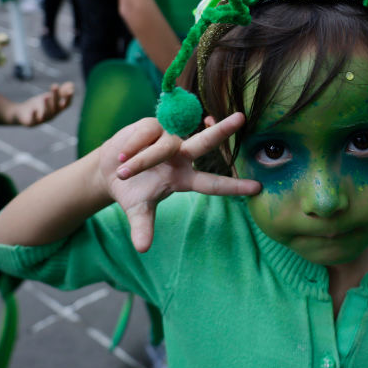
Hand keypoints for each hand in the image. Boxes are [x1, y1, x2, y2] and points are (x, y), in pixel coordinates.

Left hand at [12, 82, 74, 125]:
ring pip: (46, 114)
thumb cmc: (37, 105)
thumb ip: (61, 92)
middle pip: (55, 107)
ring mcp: (41, 120)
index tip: (71, 90)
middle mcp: (51, 116)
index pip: (66, 105)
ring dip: (47, 105)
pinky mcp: (31, 122)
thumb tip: (71, 84)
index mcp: (56, 110)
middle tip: (54, 85)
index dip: (69, 98)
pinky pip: (33, 120)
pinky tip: (34, 109)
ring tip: (45, 96)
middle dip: (55, 96)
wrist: (21, 114)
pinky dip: (34, 115)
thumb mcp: (50, 97)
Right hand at [100, 114, 260, 251]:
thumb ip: (143, 227)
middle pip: (204, 143)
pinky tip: (122, 155)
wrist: (109, 170)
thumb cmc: (132, 191)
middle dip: (222, 131)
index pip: (213, 184)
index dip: (234, 187)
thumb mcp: (138, 211)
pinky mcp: (153, 125)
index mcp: (185, 179)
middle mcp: (182, 155)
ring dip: (141, 160)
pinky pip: (146, 134)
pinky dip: (132, 147)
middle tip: (241, 118)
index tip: (258, 188)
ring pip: (164, 146)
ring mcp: (169, 137)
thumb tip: (142, 249)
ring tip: (123, 171)